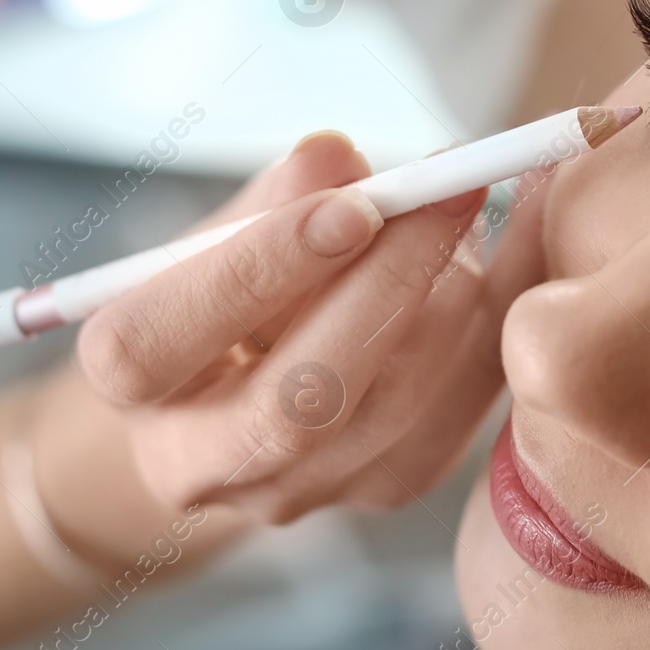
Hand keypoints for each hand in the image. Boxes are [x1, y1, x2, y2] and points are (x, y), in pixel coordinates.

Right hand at [33, 131, 540, 565]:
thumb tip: (336, 158)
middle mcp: (203, 463)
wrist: (236, 396)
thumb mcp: (220, 234)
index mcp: (132, 382)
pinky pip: (456, 415)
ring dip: (452, 298)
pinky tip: (518, 256)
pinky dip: (494, 328)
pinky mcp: (383, 486)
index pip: (165, 339)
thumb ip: (271, 199)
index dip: (262, 270)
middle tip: (449, 191)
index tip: (353, 203)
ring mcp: (300, 492)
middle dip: (386, 285)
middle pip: (299, 401)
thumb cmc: (220, 293)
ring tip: (472, 210)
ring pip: (395, 408)